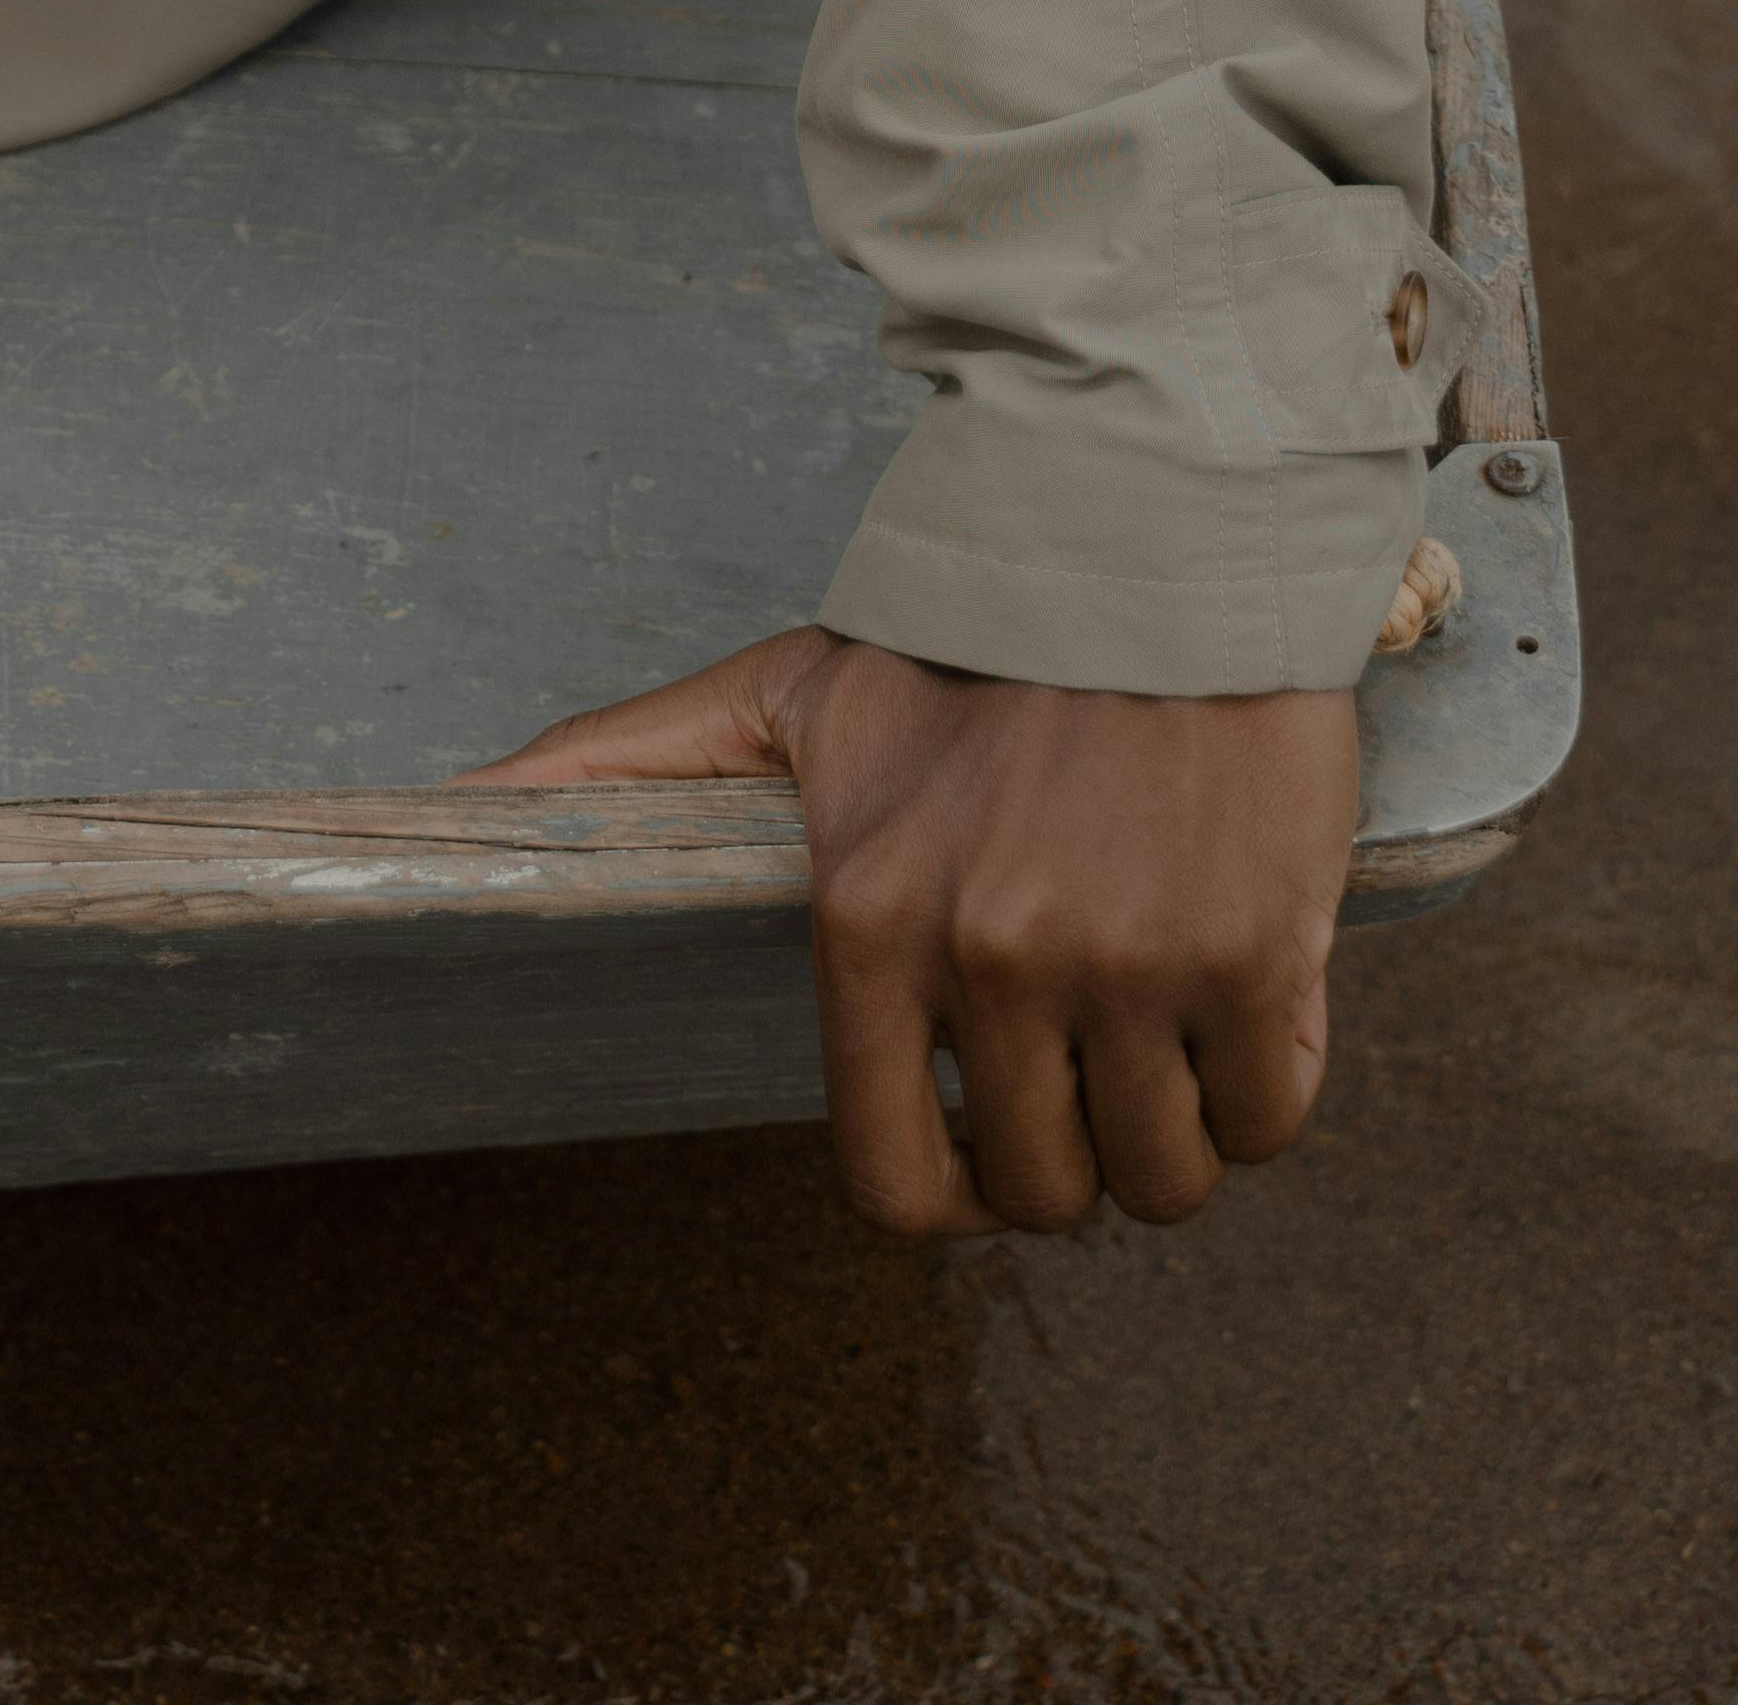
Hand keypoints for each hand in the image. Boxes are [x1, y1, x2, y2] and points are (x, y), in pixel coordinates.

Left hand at [465, 628, 1359, 1236]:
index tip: (981, 1146)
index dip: (948, 1193)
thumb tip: (466, 804)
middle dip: (1074, 1156)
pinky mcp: (1254, 955)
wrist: (1154, 541)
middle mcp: (995, 957)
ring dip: (1173, 1128)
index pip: (894, 1183)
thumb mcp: (785, 694)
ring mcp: (1131, 965)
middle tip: (1085, 1055)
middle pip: (1047, 1197)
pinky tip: (1236, 985)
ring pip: (1165, 1178)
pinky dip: (1261, 1082)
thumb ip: (628, 760)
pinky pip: (1271, 1119)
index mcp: (869, 919)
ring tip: (1159, 1014)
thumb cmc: (967, 641)